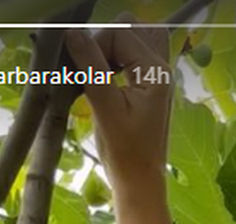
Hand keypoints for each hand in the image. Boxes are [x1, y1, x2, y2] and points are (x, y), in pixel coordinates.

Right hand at [67, 17, 173, 184]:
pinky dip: (116, 59)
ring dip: (112, 49)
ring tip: (98, 74)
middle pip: (132, 27)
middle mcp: (161, 68)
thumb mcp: (106, 109)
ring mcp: (157, 77)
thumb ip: (92, 68)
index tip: (82, 72)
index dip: (96, 45)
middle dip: (106, 41)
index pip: (120, 32)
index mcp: (156, 72)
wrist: (140, 183)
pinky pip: (134, 56)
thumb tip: (74, 34)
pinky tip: (104, 79)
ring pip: (135, 38)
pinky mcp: (149, 87)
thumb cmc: (125, 153)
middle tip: (93, 70)